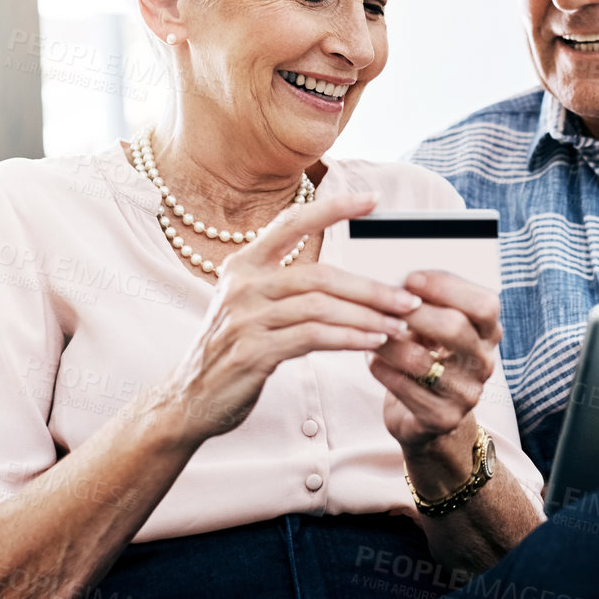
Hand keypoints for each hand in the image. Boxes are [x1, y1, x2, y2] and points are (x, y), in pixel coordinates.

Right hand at [150, 193, 423, 444]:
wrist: (190, 399)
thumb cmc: (233, 351)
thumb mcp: (252, 307)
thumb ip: (289, 288)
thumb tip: (351, 280)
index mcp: (243, 265)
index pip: (291, 223)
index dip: (332, 208)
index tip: (372, 199)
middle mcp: (242, 285)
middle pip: (320, 275)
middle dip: (371, 287)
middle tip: (408, 298)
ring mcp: (245, 318)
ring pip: (321, 306)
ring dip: (368, 316)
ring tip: (399, 325)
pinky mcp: (253, 351)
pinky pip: (313, 337)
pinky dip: (349, 338)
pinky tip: (372, 342)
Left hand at [367, 269, 503, 482]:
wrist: (427, 418)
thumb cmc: (430, 359)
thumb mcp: (435, 328)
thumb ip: (426, 305)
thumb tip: (398, 285)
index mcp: (488, 334)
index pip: (484, 304)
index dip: (447, 286)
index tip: (410, 278)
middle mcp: (484, 363)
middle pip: (456, 328)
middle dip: (415, 312)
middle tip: (385, 305)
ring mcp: (466, 393)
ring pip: (422, 361)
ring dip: (389, 342)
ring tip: (368, 332)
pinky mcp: (443, 417)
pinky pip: (405, 389)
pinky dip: (382, 370)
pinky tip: (370, 359)